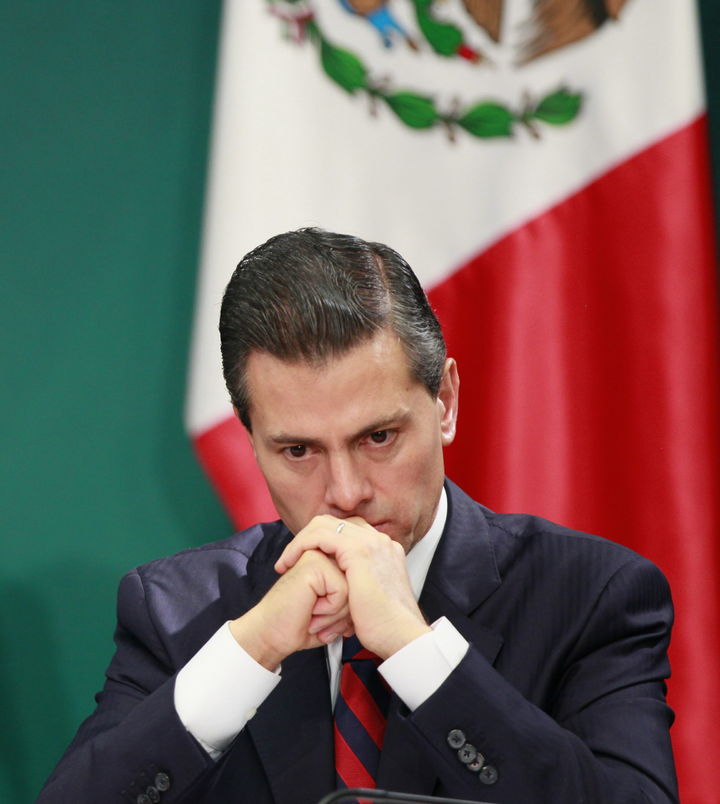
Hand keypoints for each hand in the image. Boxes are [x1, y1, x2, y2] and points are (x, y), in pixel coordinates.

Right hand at [230, 548, 352, 669]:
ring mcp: (319, 556)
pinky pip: (342, 592)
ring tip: (314, 616)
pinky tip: (310, 612)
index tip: (324, 614)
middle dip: (343, 609)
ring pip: (353, 587)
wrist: (271, 636)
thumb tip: (374, 594)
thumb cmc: (299, 625)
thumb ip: (352, 595)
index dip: (348, 606)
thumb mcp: (335, 609)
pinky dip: (329, 610)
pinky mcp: (314, 564)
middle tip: (318, 617)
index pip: (360, 579)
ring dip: (336, 612)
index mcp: (331, 560)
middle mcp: (325, 553)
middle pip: (359, 583)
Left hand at [275, 515, 430, 658]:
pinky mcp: (357, 550)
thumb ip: (359, 585)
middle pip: (335, 522)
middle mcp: (379, 541)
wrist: (402, 635)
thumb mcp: (372, 598)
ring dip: (300, 541)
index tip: (306, 560)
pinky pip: (319, 535)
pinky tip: (290, 562)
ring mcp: (370, 542)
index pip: (348, 530)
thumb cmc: (387, 627)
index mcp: (384, 550)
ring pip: (323, 524)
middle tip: (291, 558)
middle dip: (308, 538)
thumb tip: (343, 592)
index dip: (323, 542)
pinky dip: (300, 546)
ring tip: (286, 561)